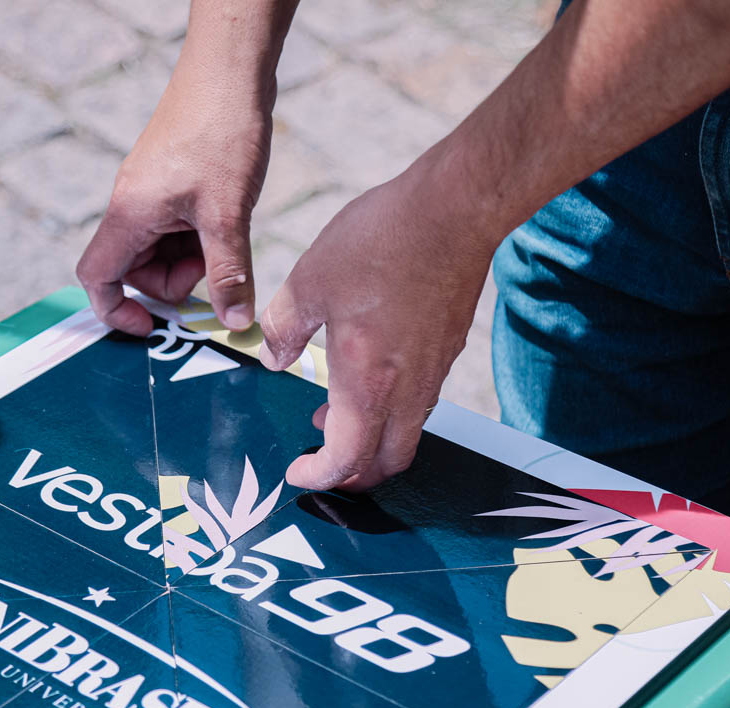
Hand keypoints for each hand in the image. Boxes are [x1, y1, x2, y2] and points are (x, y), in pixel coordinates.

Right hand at [77, 64, 273, 334]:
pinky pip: (176, 228)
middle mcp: (131, 206)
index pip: (97, 278)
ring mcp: (150, 194)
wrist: (230, 71)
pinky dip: (199, 236)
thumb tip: (234, 322)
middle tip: (215, 266)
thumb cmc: (220, 132)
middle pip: (136, 271)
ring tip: (225, 233)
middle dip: (175, 282)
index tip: (153, 327)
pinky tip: (226, 217)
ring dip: (192, 259)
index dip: (116, 311)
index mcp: (129, 215)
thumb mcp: (228, 214)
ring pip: (160, 251)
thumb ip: (229, 273)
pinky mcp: (170, 183)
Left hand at [259, 157, 500, 490]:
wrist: (456, 209)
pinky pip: (419, 404)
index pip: (347, 459)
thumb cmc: (384, 240)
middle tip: (319, 459)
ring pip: (406, 435)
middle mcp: (407, 389)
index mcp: (368, 381)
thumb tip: (273, 358)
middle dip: (351, 475)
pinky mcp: (447, 351)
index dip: (319, 477)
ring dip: (371, 441)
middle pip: (386, 463)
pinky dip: (391, 412)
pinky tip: (366, 378)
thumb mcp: (309, 281)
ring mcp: (434, 372)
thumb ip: (284, 328)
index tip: (297, 472)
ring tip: (334, 417)